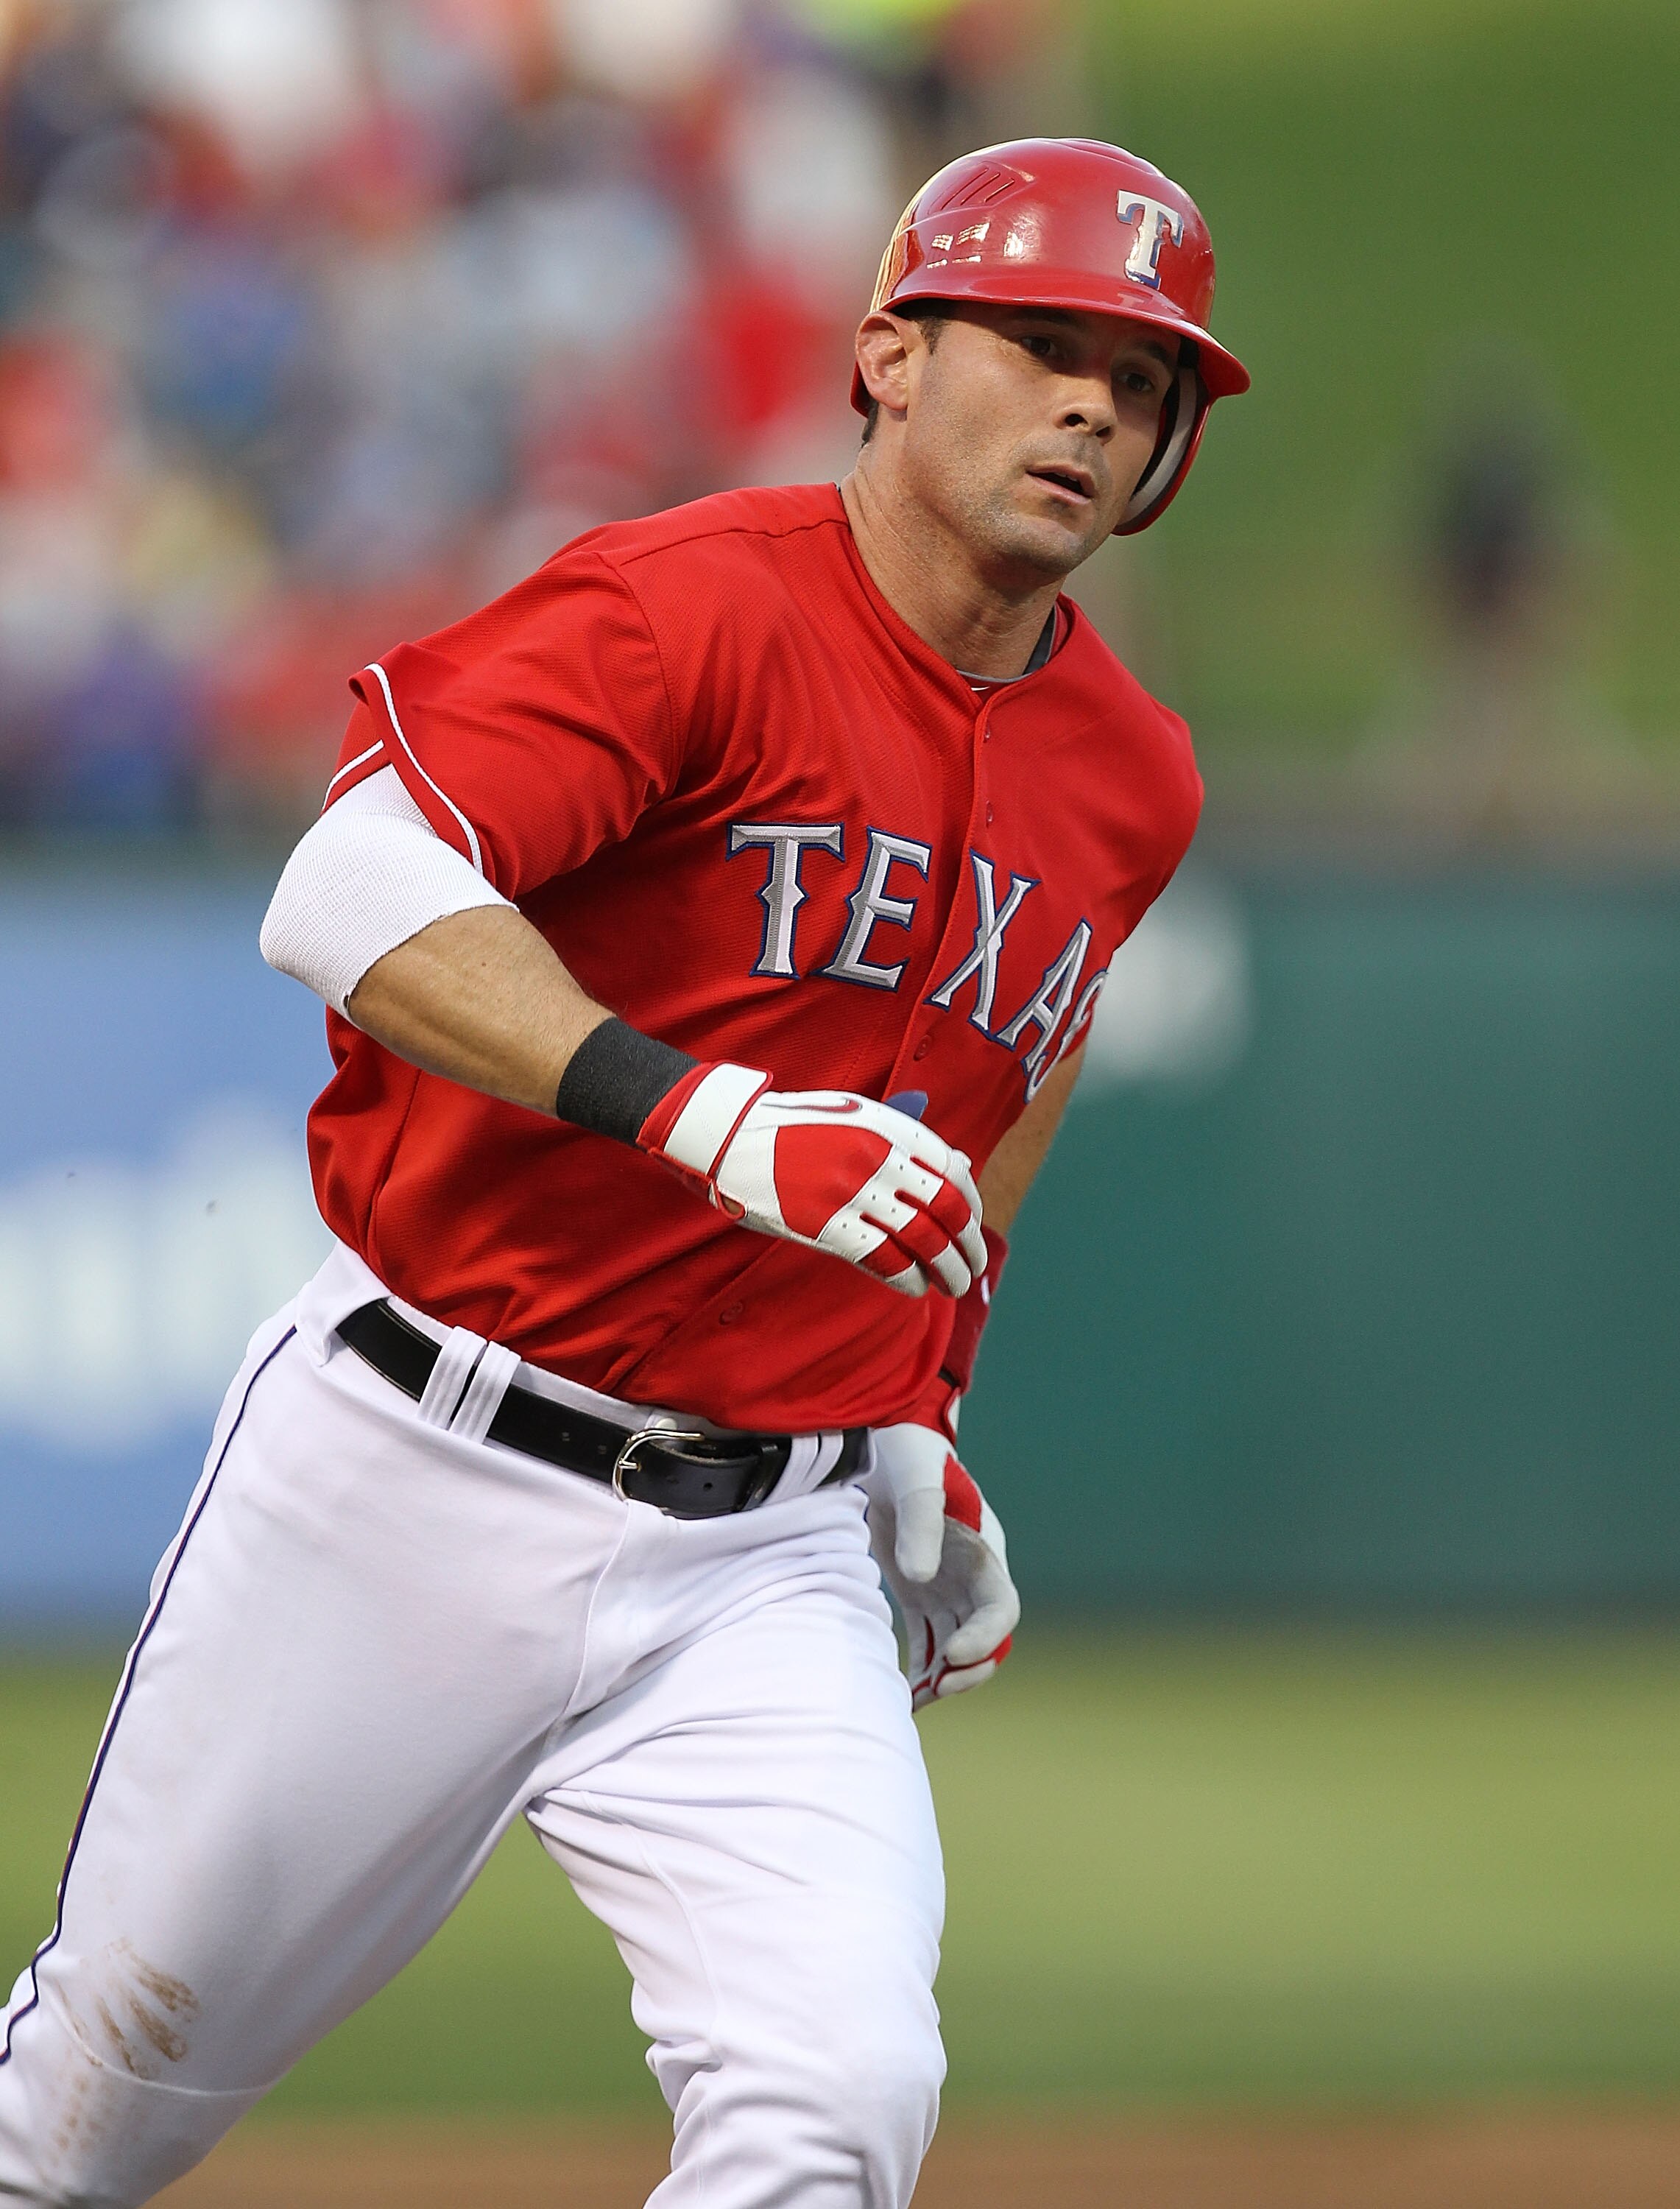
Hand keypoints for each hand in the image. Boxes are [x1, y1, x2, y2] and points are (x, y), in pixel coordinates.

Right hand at [638, 1063, 985, 1297]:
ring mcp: (853, 1192)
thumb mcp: (858, 1118)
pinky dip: (908, 1278)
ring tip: (953, 1286)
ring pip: (922, 1240)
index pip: (954, 1171)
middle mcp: (878, 1157)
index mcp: (890, 1127)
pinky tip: (915, 1287)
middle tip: (972, 1267)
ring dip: (946, 1269)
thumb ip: (908, 1142)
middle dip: (969, 1245)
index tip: (974, 1227)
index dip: (973, 1205)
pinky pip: (884, 1259)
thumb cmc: (800, 1130)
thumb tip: (963, 1168)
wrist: (734, 1138)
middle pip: (947, 1210)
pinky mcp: (826, 1226)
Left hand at [865, 1421, 1019, 1707]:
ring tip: (914, 1700)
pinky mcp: (919, 1595)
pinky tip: (902, 1691)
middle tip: (937, 1689)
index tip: (955, 1654)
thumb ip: (921, 1525)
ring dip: (942, 1675)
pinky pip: (927, 1641)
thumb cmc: (909, 1454)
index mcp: (985, 1551)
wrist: (884, 1444)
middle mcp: (973, 1576)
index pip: (1002, 1607)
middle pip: (986, 1637)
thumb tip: (919, 1578)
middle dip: (968, 1669)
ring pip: (956, 1646)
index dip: (986, 1637)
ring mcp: (947, 1588)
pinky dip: (920, 1668)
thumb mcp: (917, 1481)